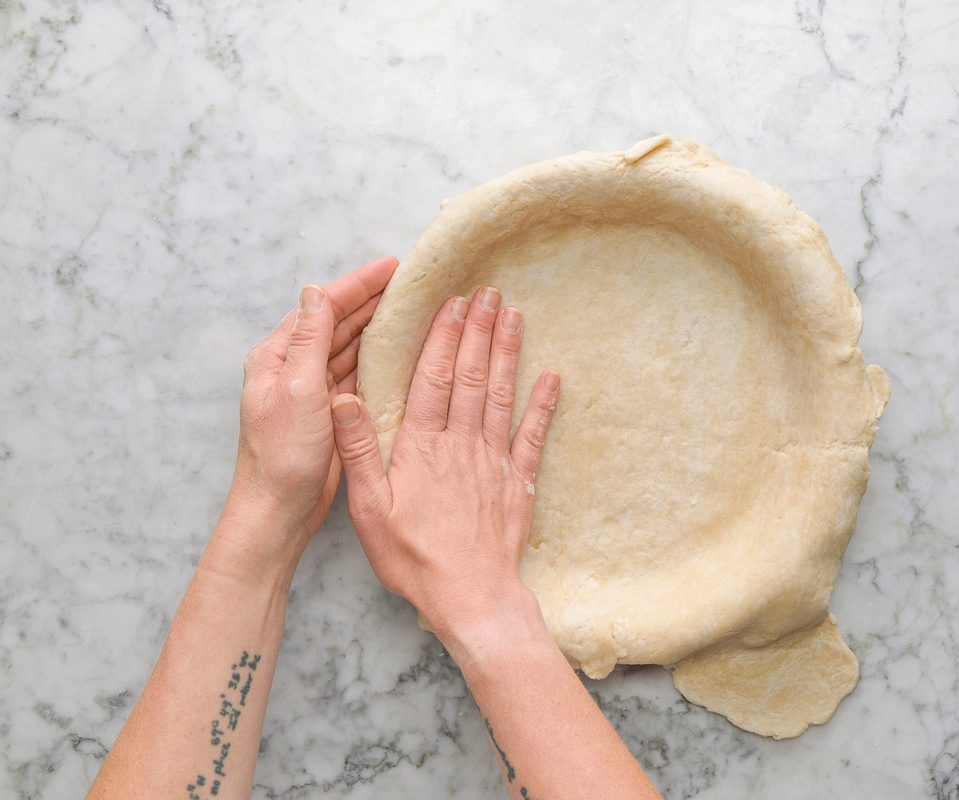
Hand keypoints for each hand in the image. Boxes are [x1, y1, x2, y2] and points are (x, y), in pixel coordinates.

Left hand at [220, 256, 398, 572]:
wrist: (279, 509)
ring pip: (350, 346)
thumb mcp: (297, 387)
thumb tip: (315, 290)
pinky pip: (358, 373)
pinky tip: (402, 350)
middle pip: (338, 321)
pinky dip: (379, 358)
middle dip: (372, 299)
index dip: (358, 284)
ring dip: (378, 326)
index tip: (393, 267)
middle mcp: (294, 367)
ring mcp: (313, 389)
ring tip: (412, 308)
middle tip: (412, 282)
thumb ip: (308, 338)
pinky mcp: (331, 411)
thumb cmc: (282, 453)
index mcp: (279, 355)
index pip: (323, 306)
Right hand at [329, 286, 559, 637]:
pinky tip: (553, 376)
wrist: (472, 597)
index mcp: (422, 447)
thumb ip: (359, 451)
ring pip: (500, 395)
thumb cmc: (414, 558)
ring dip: (507, 353)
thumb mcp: (369, 509)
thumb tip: (343, 399)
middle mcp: (461, 445)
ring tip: (513, 315)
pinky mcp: (518, 483)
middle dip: (478, 330)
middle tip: (488, 291)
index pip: (432, 379)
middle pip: (470, 376)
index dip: (443, 337)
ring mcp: (494, 461)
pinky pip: (533, 435)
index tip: (452, 302)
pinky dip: (543, 404)